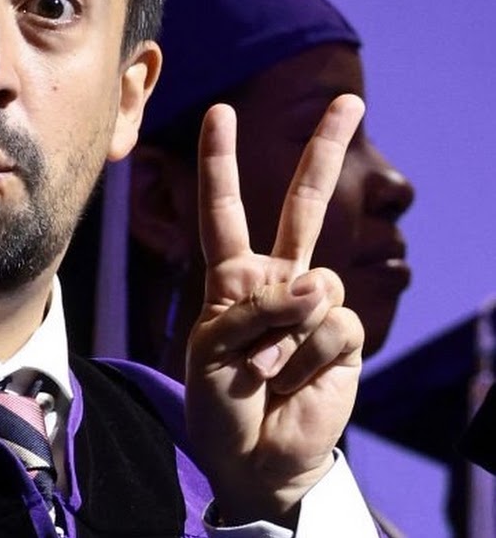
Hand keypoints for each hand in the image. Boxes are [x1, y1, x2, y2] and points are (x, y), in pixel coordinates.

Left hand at [185, 95, 365, 526]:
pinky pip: (334, 326)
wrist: (252, 458)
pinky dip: (310, 356)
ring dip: (285, 331)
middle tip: (347, 100)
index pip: (224, 208)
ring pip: (317, 282)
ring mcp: (313, 306)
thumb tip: (315, 287)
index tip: (220, 112)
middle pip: (302, 205)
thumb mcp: (211, 349)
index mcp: (233, 274)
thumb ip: (256, 310)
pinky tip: (297, 380)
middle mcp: (277, 278)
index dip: (220, 161)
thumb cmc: (219, 399)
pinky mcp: (345, 337)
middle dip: (325, 151)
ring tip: (268, 369)